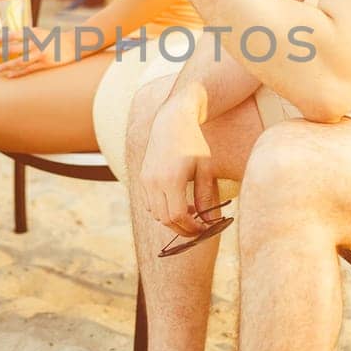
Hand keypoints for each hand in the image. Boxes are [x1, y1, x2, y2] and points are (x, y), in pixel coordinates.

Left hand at [0, 27, 107, 78]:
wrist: (72, 45)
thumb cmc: (53, 38)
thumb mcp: (40, 32)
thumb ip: (26, 34)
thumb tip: (10, 36)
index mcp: (33, 33)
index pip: (12, 35)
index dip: (0, 39)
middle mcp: (35, 43)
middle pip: (13, 48)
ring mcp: (40, 54)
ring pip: (19, 61)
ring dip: (6, 65)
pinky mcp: (45, 63)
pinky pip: (28, 69)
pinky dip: (18, 72)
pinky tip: (9, 75)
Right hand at [140, 96, 219, 237]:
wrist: (172, 121)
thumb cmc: (193, 143)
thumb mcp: (204, 168)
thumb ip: (206, 196)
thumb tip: (208, 221)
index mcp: (171, 180)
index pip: (178, 216)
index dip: (192, 227)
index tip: (204, 229)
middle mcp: (154, 182)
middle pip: (165, 219)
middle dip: (182, 228)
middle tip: (198, 229)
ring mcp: (145, 180)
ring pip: (155, 214)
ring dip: (171, 219)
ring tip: (190, 214)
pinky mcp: (142, 177)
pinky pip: (149, 203)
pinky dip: (162, 210)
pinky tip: (178, 202)